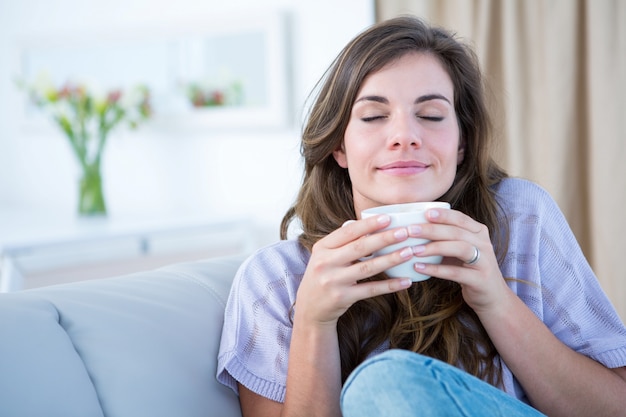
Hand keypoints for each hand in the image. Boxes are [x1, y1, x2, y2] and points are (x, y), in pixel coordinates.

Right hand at [295, 214, 413, 326]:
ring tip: (408, 252)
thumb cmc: (322, 276)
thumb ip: (342, 242)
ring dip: (390, 259)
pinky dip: (389, 285)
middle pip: (359, 248)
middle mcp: (325, 263)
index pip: (347, 232)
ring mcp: (333, 281)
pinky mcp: (343, 298)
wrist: (310, 308)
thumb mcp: (325, 256)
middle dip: (384, 238)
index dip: (368, 224)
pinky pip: (371, 290)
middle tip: (404, 232)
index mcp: (322, 248)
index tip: (387, 217)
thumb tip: (366, 224)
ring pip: (367, 268)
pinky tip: (405, 281)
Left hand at [408, 208, 509, 313]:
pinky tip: (419, 267)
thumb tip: (415, 227)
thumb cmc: (469, 269)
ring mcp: (484, 262)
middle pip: (457, 232)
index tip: (424, 213)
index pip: (460, 218)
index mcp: (479, 232)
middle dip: (432, 230)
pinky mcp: (479, 280)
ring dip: (434, 248)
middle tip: (410, 230)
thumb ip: (446, 238)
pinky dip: (436, 269)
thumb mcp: (460, 250)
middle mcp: (484, 244)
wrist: (492, 296)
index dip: (443, 215)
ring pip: (459, 248)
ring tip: (413, 250)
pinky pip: (455, 272)